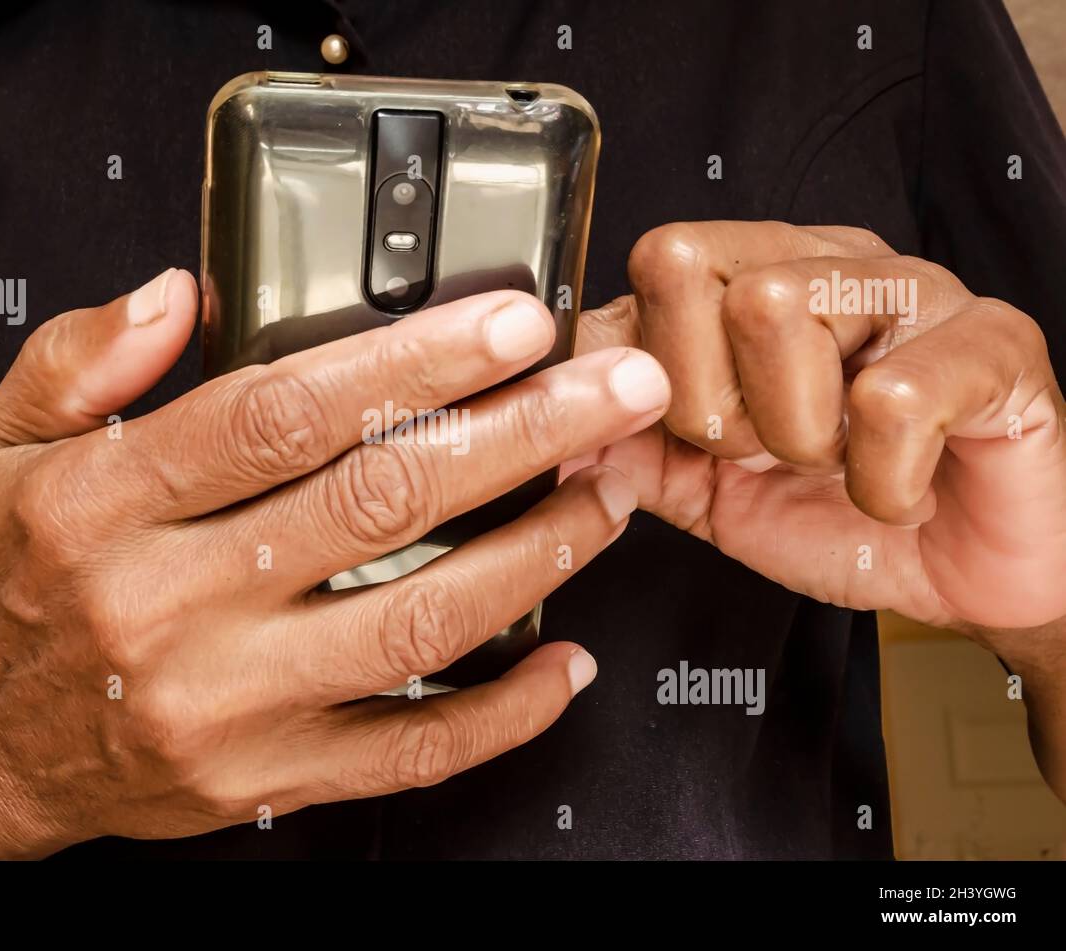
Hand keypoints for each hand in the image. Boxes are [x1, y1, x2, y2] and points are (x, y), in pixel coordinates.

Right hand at [0, 269, 669, 854]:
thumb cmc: (11, 588)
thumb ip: (79, 359)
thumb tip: (178, 292)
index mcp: (106, 504)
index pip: (281, 415)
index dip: (410, 361)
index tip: (509, 323)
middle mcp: (170, 603)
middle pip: (379, 502)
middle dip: (521, 434)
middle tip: (616, 390)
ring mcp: (227, 703)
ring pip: (418, 622)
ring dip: (537, 553)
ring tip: (608, 493)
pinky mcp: (267, 776)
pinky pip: (410, 753)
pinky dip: (505, 712)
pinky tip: (566, 660)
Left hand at [570, 221, 1065, 631]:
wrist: (959, 579)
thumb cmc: (838, 518)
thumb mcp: (704, 490)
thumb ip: (623, 446)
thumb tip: (540, 420)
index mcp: (756, 280)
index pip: (648, 264)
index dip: (647, 376)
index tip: (694, 439)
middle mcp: (829, 263)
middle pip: (691, 272)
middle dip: (713, 406)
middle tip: (772, 453)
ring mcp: (915, 290)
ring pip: (777, 310)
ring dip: (799, 438)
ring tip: (841, 464)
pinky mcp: (995, 343)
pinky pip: (891, 398)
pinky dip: (881, 483)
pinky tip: (902, 488)